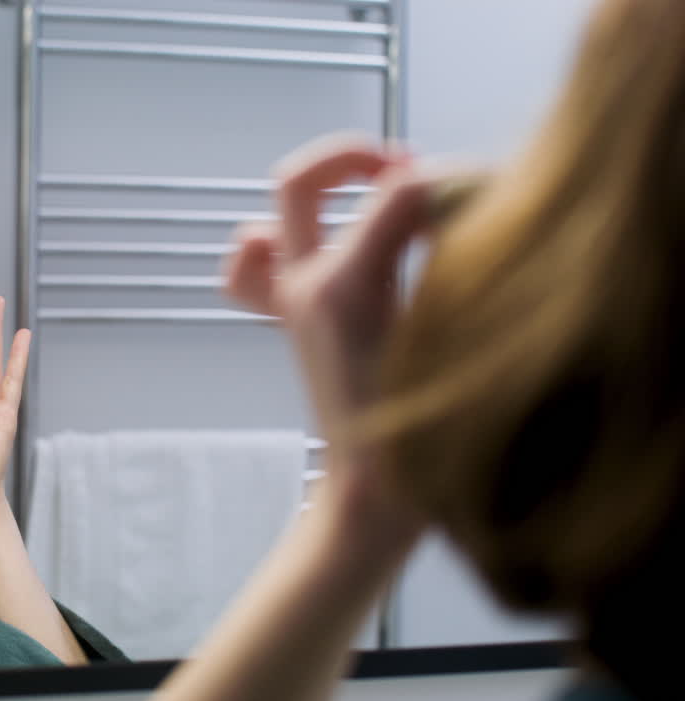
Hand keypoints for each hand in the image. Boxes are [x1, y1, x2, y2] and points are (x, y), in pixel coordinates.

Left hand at [225, 135, 436, 524]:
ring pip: (270, 219)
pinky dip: (277, 244)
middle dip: (355, 155)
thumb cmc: (427, 433)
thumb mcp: (463, 335)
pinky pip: (254, 269)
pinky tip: (323, 247)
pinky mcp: (294, 324)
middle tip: (409, 165)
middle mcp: (307, 287)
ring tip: (372, 197)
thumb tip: (471, 203)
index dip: (458, 176)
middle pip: (302, 179)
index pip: (400, 188)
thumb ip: (465, 262)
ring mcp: (293, 305)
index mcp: (347, 287)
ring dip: (319, 193)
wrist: (375, 495)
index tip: (496, 194)